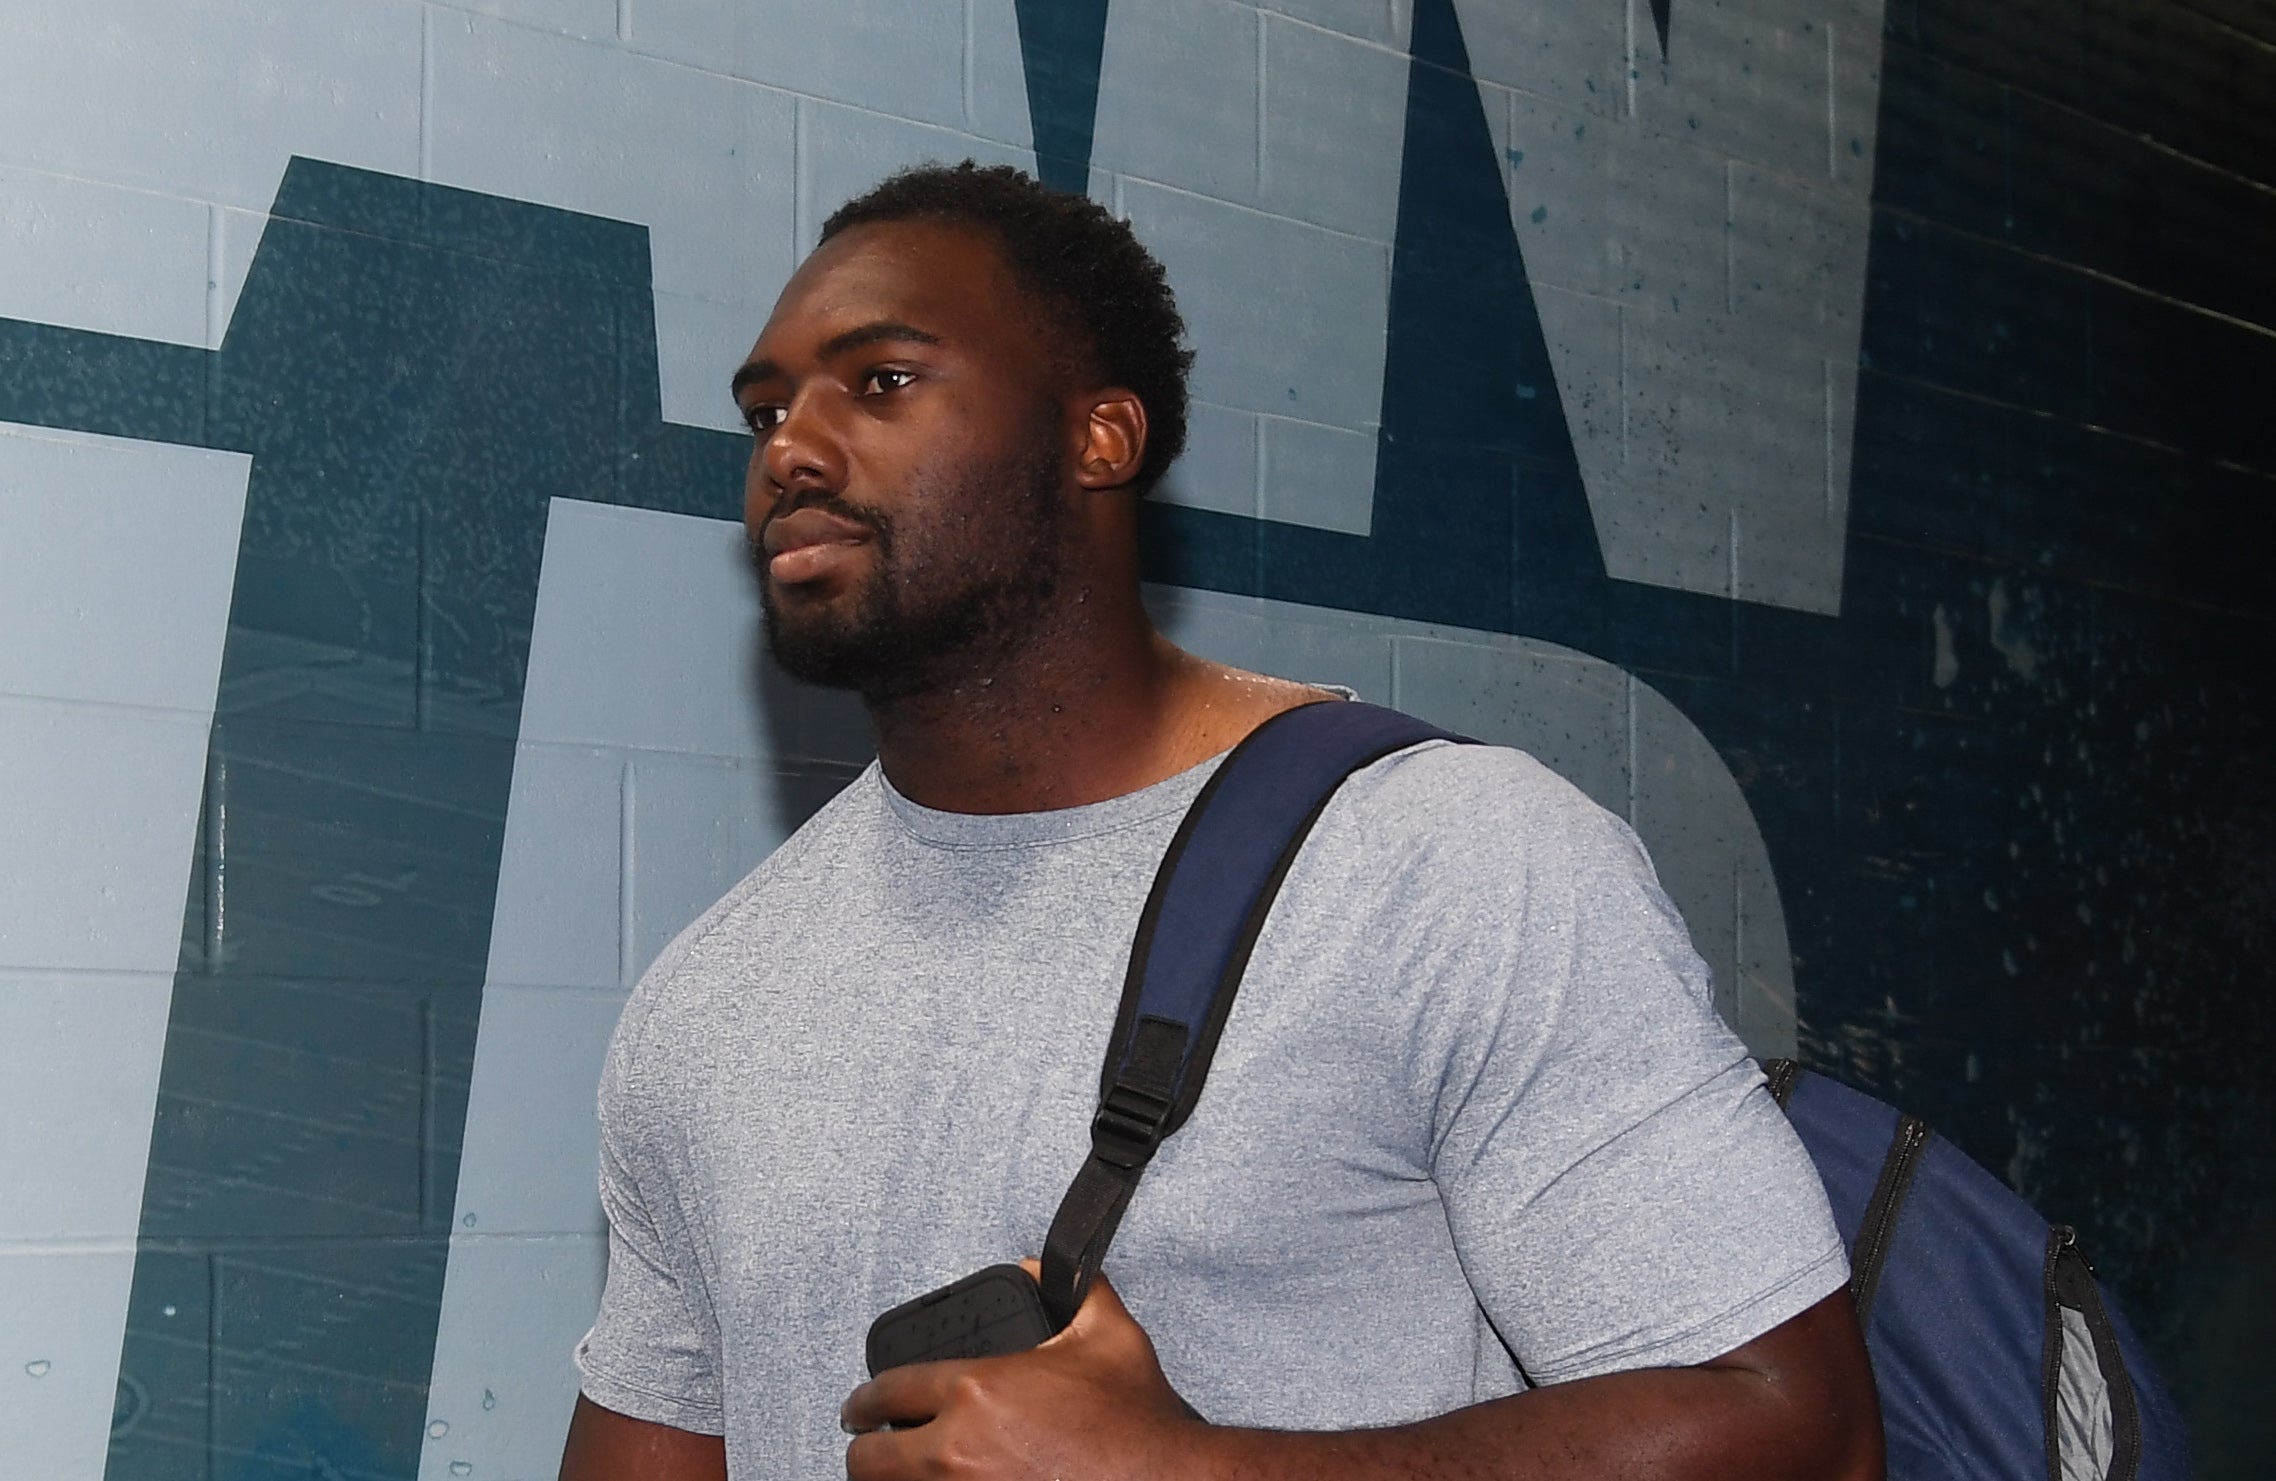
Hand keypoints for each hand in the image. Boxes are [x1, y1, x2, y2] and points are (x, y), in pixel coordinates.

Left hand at [840, 1265, 1206, 1479]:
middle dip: (864, 1451)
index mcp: (978, 1390)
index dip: (863, 1401)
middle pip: (870, 1460)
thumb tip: (1035, 1267)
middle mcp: (958, 1450)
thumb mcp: (1109, 1334)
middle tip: (870, 1446)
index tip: (860, 1408)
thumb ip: (1071, 1289)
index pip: (888, 1393)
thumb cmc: (1136, 1422)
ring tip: (899, 1474)